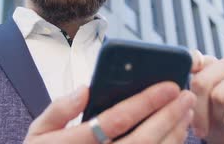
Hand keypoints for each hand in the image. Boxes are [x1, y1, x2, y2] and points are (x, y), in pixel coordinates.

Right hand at [24, 82, 195, 143]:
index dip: (145, 102)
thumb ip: (59, 110)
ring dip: (174, 133)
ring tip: (184, 111)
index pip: (116, 121)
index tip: (168, 85)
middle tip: (185, 95)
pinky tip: (175, 134)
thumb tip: (86, 89)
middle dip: (168, 116)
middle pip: (143, 139)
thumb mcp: (38, 133)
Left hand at [189, 51, 223, 143]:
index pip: (193, 59)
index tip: (180, 85)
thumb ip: (188, 93)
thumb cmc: (219, 125)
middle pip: (202, 82)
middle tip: (201, 129)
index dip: (184, 68)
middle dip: (199, 111)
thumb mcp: (197, 110)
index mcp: (210, 64)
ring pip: (221, 95)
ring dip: (220, 118)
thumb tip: (178, 90)